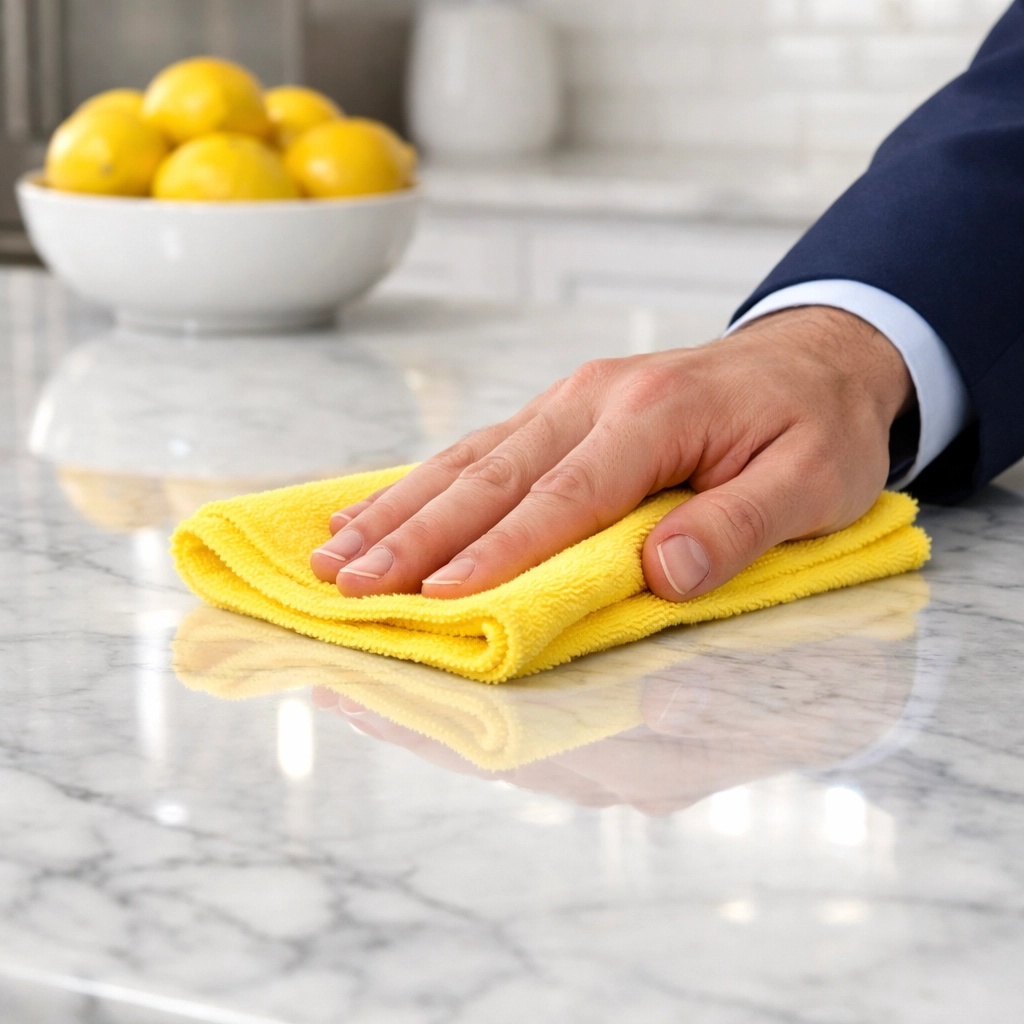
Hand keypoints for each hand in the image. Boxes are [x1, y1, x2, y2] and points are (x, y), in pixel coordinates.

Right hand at [310, 307, 912, 601]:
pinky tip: (373, 508)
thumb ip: (738, 526)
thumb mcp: (812, 481)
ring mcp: (571, 399)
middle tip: (349, 583)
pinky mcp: (560, 410)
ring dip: (399, 508)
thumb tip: (659, 573)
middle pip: (493, 475)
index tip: (441, 598)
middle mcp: (595, 399)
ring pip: (469, 458)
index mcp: (655, 416)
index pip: (565, 497)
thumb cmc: (816, 427)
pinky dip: (422, 483)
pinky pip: (480, 446)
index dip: (501, 551)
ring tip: (333, 553)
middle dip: (417, 535)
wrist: (816, 356)